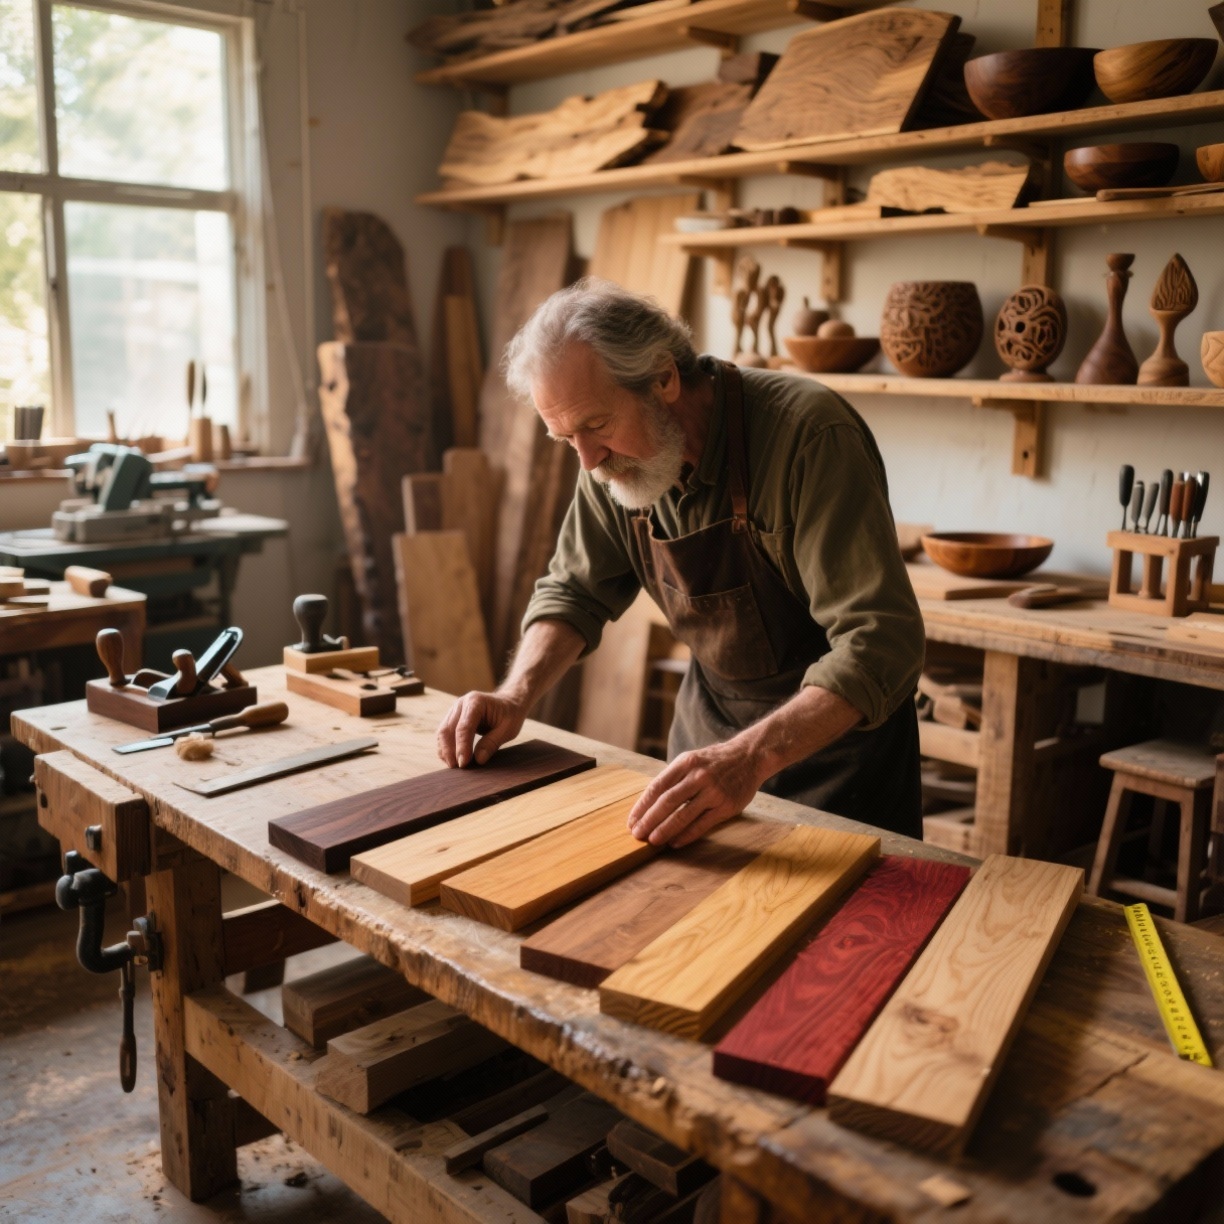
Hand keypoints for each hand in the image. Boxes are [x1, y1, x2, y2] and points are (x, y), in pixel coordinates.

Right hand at [436, 691, 525, 768]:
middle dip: (449, 751)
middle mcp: (462, 703)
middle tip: (456, 768)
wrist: (509, 702)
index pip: (464, 727)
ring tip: (453, 766)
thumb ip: (492, 743)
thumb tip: (478, 760)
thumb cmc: (510, 714)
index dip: (462, 747)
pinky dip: (445, 747)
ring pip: (442, 732)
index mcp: (476, 702)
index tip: (463, 763)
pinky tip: (451, 759)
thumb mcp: (508, 729)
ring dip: (445, 750)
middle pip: (448, 729)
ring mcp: (455, 709)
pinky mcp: (453, 717)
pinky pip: (444, 733)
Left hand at [627, 740, 760, 847]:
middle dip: (649, 820)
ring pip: (683, 815)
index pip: (657, 786)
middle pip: (667, 802)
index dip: (642, 806)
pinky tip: (675, 843)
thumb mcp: (692, 760)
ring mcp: (713, 791)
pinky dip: (687, 835)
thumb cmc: (714, 762)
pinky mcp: (726, 806)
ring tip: (652, 841)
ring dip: (665, 830)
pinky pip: (702, 824)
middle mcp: (698, 776)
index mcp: (685, 762)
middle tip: (637, 834)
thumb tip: (649, 804)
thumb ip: (673, 778)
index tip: (632, 820)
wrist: (749, 757)